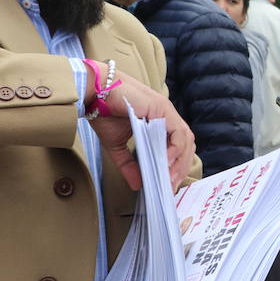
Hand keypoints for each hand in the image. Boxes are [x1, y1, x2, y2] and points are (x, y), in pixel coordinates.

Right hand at [86, 65, 195, 190]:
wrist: (93, 94)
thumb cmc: (104, 113)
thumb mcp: (118, 147)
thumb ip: (129, 165)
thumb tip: (137, 186)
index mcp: (159, 123)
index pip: (178, 146)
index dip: (177, 166)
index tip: (169, 185)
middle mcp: (167, 117)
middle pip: (186, 145)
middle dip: (181, 167)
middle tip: (171, 186)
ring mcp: (166, 111)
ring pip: (185, 139)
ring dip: (180, 161)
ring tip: (169, 178)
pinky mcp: (162, 108)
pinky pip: (177, 132)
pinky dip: (175, 148)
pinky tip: (166, 162)